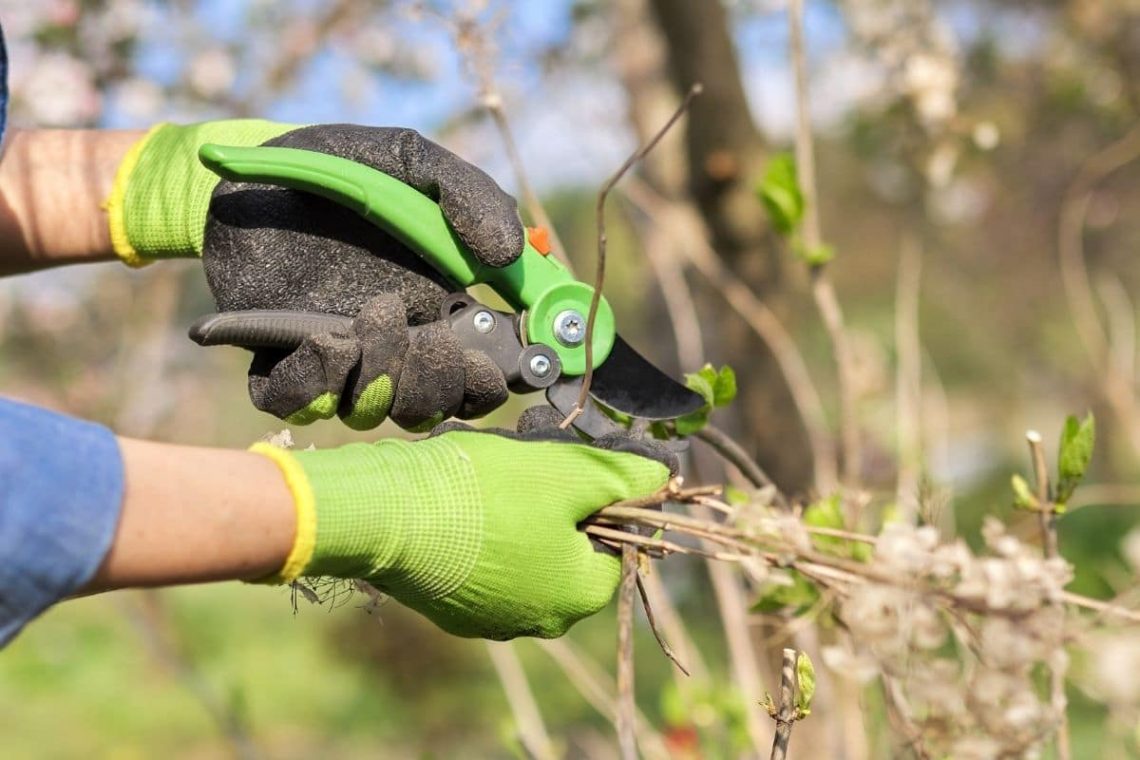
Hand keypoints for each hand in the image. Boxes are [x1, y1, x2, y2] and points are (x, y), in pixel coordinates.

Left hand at [107, 121, 524, 429]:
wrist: (257, 160)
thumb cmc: (347, 162)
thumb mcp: (414, 163)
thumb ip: (468, 194)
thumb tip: (509, 253)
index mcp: (441, 308)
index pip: (484, 373)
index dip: (497, 379)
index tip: (500, 360)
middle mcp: (393, 343)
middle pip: (432, 407)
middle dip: (439, 387)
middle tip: (433, 338)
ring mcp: (337, 353)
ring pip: (371, 412)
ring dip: (382, 379)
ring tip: (375, 314)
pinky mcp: (278, 355)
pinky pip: (296, 402)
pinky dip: (317, 383)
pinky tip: (326, 339)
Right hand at [251, 412, 677, 639]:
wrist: (388, 515)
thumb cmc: (487, 493)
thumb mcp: (570, 473)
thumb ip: (625, 478)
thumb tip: (662, 479)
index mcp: (579, 597)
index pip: (618, 551)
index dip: (607, 506)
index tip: (579, 473)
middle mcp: (540, 622)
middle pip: (572, 556)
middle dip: (561, 511)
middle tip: (536, 471)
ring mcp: (491, 621)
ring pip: (529, 560)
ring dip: (523, 522)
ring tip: (496, 483)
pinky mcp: (452, 610)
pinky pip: (487, 570)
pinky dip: (486, 538)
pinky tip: (466, 506)